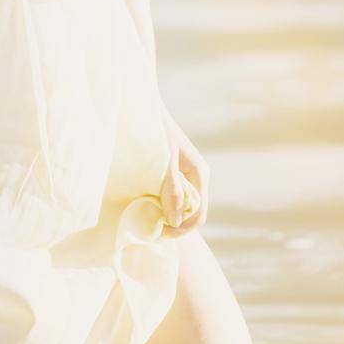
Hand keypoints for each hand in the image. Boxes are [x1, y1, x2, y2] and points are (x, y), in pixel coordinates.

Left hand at [158, 106, 209, 236]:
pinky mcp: (174, 174)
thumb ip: (171, 188)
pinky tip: (147, 205)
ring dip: (167, 216)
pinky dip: (162, 205)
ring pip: (182, 207)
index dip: (181, 230)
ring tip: (146, 219)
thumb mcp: (164, 160)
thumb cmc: (156, 132)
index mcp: (199, 174)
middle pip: (192, 214)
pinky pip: (173, 198)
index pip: (198, 215)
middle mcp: (196, 178)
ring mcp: (186, 176)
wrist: (144, 109)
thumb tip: (176, 219)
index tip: (159, 233)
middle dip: (173, 225)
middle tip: (149, 229)